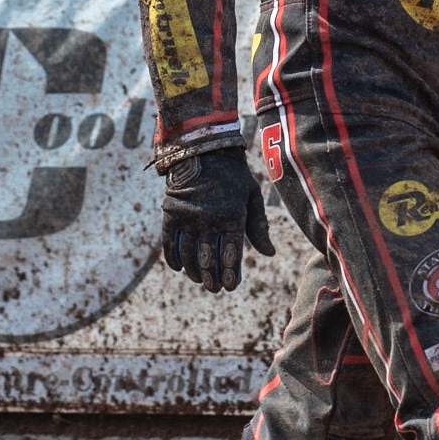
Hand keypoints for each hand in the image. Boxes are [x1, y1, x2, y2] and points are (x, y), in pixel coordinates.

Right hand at [161, 146, 273, 292]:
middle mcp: (209, 219)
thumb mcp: (252, 196)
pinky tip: (178, 267)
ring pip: (188, 253)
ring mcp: (188, 216)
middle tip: (214, 289)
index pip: (231, 253)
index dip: (230, 273)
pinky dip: (172, 257)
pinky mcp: (171, 212)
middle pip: (208, 257)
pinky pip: (168, 241)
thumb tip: (270, 253)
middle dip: (211, 277)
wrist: (205, 150)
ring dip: (193, 271)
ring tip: (199, 280)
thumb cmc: (234, 175)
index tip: (230, 286)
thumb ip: (259, 225)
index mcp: (232, 216)